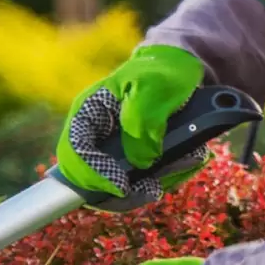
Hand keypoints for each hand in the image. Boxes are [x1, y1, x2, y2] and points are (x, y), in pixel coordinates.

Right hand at [55, 44, 204, 200]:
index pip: (74, 151)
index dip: (93, 174)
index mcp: (89, 112)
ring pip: (120, 188)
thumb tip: (141, 162)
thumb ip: (142, 121)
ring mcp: (115, 152)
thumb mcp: (154, 87)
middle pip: (90, 181)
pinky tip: (189, 159)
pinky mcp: (135, 162)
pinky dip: (167, 178)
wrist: (181, 71)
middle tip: (153, 189)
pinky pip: (143, 183)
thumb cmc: (163, 73)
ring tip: (187, 161)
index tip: (122, 186)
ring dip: (153, 184)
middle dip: (124, 193)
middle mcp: (96, 136)